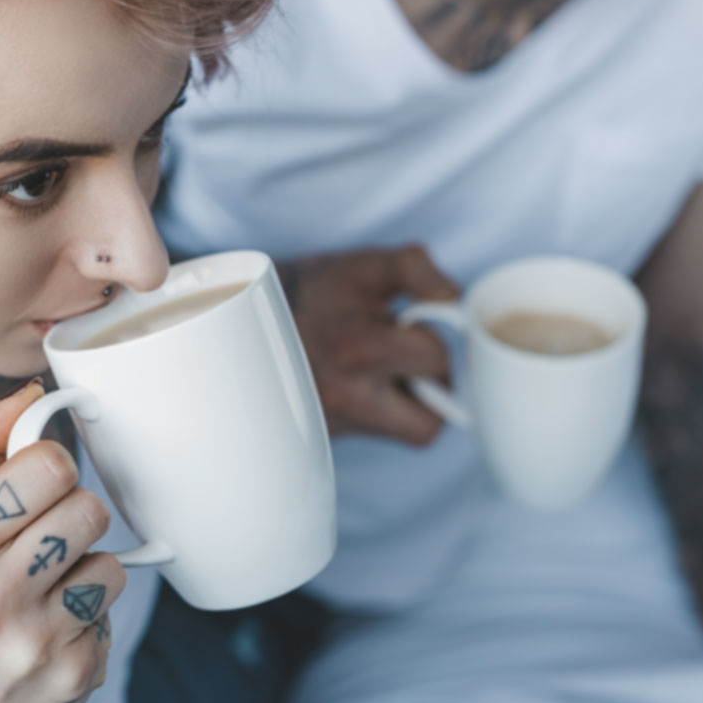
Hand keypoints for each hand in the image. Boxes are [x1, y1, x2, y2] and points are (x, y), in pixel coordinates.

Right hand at [0, 380, 121, 702]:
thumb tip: (30, 394)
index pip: (47, 465)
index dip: (51, 469)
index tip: (37, 486)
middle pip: (89, 508)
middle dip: (70, 521)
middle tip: (41, 546)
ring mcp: (36, 639)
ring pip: (110, 561)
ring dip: (85, 573)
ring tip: (44, 596)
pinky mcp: (76, 672)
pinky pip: (114, 610)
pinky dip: (90, 618)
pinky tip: (52, 634)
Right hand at [278, 245, 458, 444]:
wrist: (251, 314)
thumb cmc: (319, 290)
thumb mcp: (366, 266)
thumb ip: (417, 270)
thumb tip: (452, 298)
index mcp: (355, 351)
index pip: (434, 363)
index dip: (432, 342)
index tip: (410, 329)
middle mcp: (341, 397)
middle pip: (427, 424)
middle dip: (428, 387)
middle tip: (404, 359)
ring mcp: (331, 424)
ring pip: (406, 435)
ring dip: (408, 404)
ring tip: (382, 371)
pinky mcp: (323, 437)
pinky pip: (376, 435)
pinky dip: (379, 411)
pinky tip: (359, 383)